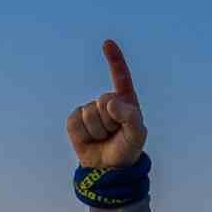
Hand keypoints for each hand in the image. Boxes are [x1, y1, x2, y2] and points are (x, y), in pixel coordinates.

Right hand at [65, 38, 146, 168]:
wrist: (107, 169)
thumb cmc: (126, 149)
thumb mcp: (137, 135)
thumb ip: (130, 116)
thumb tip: (109, 102)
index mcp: (125, 101)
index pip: (121, 77)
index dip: (114, 60)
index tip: (107, 43)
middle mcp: (106, 102)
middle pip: (104, 100)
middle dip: (111, 120)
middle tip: (115, 133)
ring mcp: (89, 110)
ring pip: (91, 113)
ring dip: (99, 130)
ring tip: (104, 138)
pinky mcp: (74, 120)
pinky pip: (77, 121)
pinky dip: (85, 134)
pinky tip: (90, 140)